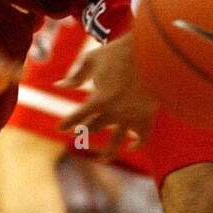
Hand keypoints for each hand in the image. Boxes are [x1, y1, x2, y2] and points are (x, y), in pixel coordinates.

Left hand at [57, 33, 157, 152]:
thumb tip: (59, 85)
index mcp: (98, 99)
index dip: (67, 124)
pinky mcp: (147, 116)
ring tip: (104, 160)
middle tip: (78, 134)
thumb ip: (76, 75)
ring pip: (116, 141)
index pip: (77, 117)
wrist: (153, 53)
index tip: (60, 129)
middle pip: (93, 128)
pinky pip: (143, 137)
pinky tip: (132, 146)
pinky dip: (138, 144)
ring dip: (109, 152)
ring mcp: (130, 117)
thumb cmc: (120, 52)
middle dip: (84, 132)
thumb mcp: (92, 58)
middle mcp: (113, 112)